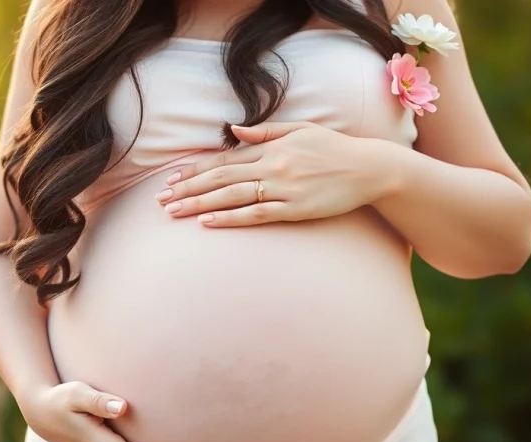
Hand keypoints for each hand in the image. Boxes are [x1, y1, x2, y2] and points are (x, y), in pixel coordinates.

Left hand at [157, 122, 401, 226]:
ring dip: (200, 204)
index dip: (195, 169)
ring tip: (174, 212)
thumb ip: (264, 131)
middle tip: (161, 200)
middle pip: (220, 178)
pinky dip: (230, 217)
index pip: (224, 159)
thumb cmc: (335, 149)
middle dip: (188, 189)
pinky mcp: (295, 209)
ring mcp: (283, 189)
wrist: (369, 169)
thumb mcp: (300, 130)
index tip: (171, 179)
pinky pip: (256, 215)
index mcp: (271, 147)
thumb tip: (231, 130)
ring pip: (232, 196)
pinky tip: (208, 221)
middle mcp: (273, 166)